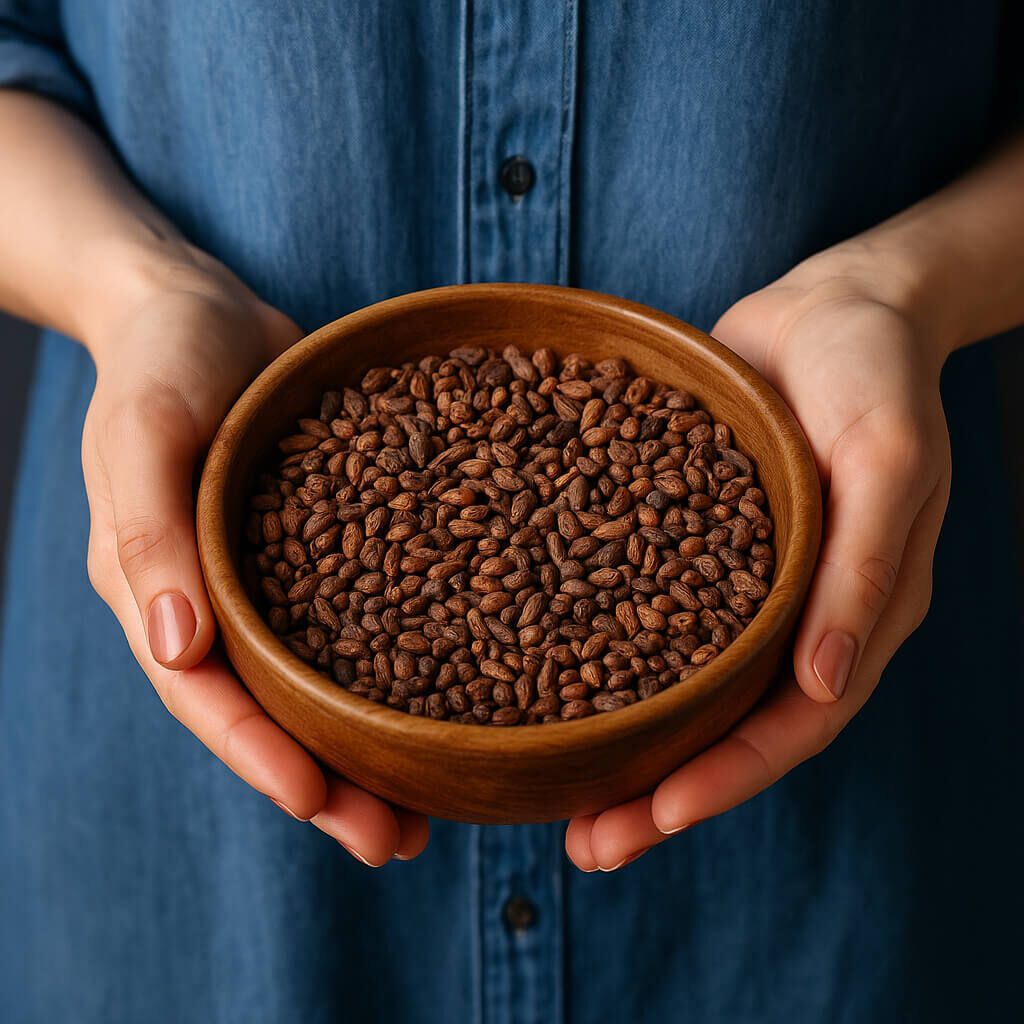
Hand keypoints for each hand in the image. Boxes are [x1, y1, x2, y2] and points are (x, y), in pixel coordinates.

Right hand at [81, 262, 428, 863]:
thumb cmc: (159, 362)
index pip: (209, 697)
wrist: (200, 308)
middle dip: (331, 783)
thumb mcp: (141, 432)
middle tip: (399, 842)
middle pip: (275, 713)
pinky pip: (367, 618)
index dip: (260, 754)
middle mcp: (222, 603)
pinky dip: (400, 667)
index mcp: (163, 592)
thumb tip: (178, 651)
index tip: (321, 803)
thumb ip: (147, 535)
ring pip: (324, 683)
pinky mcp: (330, 548)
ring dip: (372, 747)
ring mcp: (278, 581)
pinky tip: (459, 700)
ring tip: (437, 810)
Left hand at [565, 254, 951, 870]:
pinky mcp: (691, 545)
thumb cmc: (874, 372)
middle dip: (661, 793)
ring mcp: (738, 586)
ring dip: (625, 744)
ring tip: (550, 792)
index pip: (792, 726)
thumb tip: (822, 686)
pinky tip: (540, 678)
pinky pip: (647, 613)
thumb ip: (864, 567)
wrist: (831, 305)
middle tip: (584, 846)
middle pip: (726, 728)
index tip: (652, 820)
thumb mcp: (889, 458)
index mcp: (852, 615)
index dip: (727, 779)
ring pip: (681, 687)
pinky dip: (602, 654)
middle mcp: (792, 616)